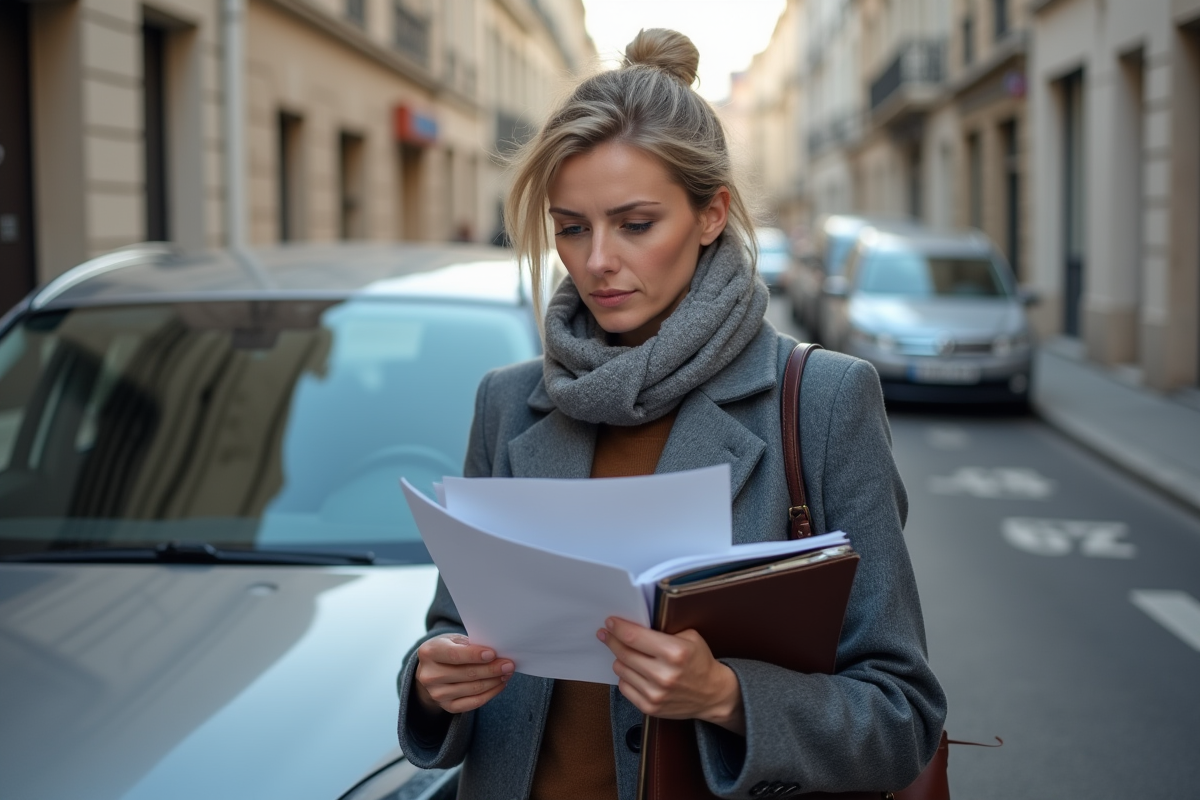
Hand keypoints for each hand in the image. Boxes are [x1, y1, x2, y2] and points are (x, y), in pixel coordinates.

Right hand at [414, 633, 514, 714]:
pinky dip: (490, 693)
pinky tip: (500, 684)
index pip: (454, 655)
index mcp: (429, 652)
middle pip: (466, 674)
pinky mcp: (447, 707)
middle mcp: (429, 675)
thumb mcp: (453, 640)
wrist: (432, 670)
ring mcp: (437, 694)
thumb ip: (470, 645)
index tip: (493, 654)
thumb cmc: (448, 649)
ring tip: (507, 673)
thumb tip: (496, 654)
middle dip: (491, 669)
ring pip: (473, 689)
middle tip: (509, 664)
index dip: (474, 655)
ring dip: (494, 681)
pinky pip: (474, 703)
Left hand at [598, 617, 745, 734]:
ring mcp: (656, 693)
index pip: (634, 636)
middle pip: (623, 652)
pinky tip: (634, 671)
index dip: (618, 628)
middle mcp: (664, 674)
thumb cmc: (699, 662)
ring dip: (620, 659)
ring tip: (627, 654)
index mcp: (675, 652)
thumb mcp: (689, 637)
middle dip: (612, 640)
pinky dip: (626, 677)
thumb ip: (663, 631)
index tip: (610, 623)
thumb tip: (633, 624)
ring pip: (620, 669)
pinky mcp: (650, 707)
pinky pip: (624, 687)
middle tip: (606, 634)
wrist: (712, 694)